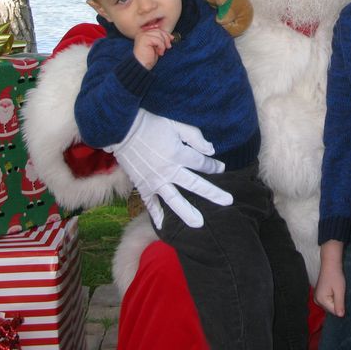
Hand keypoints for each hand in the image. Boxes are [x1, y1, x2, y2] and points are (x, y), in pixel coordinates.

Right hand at [105, 110, 232, 227]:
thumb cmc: (151, 124)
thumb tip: (211, 150)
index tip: (221, 168)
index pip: (202, 163)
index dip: (213, 166)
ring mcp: (155, 181)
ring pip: (174, 200)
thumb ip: (195, 136)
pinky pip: (151, 203)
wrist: (122, 129)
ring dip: (187, 212)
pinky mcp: (143, 186)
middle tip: (228, 201)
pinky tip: (163, 226)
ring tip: (199, 224)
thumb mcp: (176, 124)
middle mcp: (169, 171)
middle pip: (195, 185)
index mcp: (179, 154)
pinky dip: (156, 214)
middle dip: (213, 193)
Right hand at [133, 28, 172, 69]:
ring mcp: (142, 35)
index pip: (157, 29)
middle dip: (166, 38)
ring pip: (159, 34)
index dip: (165, 33)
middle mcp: (141, 33)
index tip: (172, 38)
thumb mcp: (156, 47)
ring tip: (161, 51)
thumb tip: (170, 36)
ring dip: (163, 44)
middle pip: (158, 31)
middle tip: (169, 46)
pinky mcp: (144, 39)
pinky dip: (161, 47)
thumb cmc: (148, 58)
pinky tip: (159, 53)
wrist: (142, 66)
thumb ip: (160, 40)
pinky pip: (158, 40)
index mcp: (143, 34)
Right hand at [314, 241, 345, 316]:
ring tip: (337, 290)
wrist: (330, 264)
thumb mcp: (340, 291)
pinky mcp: (319, 294)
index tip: (342, 295)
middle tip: (340, 292)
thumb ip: (339, 304)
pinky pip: (328, 301)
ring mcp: (317, 297)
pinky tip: (335, 290)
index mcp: (320, 300)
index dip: (340, 305)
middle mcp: (316, 300)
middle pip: (331, 309)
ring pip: (330, 305)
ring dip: (335, 300)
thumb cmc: (335, 276)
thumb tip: (340, 316)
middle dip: (337, 303)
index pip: (333, 311)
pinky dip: (333, 297)